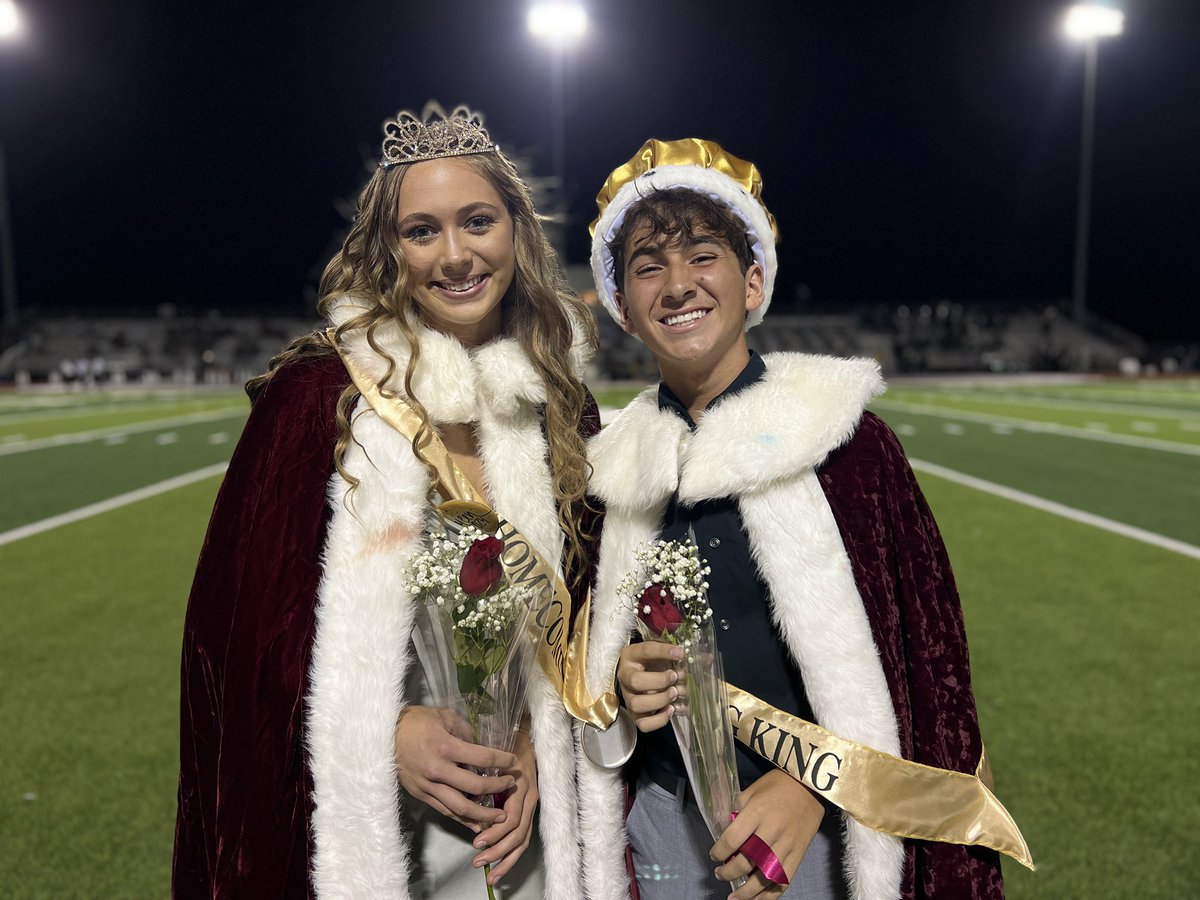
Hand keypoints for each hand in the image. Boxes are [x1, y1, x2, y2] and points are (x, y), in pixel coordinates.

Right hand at [394, 705, 516, 830]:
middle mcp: (438, 770)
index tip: (513, 761)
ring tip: (500, 816)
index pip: (482, 757)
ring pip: (460, 807)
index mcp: (446, 747)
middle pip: (475, 786)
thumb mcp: (444, 717)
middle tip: (511, 785)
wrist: (384, 735)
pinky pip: (445, 811)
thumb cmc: (417, 722)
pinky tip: (476, 823)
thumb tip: (483, 747)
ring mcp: (428, 786)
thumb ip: (466, 732)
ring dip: (483, 813)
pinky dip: (462, 819)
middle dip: (498, 787)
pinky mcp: (420, 795)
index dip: (502, 760)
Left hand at [472, 729, 538, 885]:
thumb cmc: (506, 747)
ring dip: (505, 859)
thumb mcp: (496, 756)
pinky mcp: (529, 813)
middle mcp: (529, 798)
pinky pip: (523, 839)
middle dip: (497, 850)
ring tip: (489, 874)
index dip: (494, 832)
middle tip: (478, 860)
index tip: (476, 841)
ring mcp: (531, 806)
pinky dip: (511, 856)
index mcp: (521, 786)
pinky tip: (499, 869)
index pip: (511, 817)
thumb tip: (467, 796)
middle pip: (517, 833)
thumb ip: (484, 774)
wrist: (528, 739)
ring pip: (522, 840)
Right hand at [616, 641, 683, 731]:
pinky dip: (659, 720)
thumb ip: (680, 655)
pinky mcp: (634, 715)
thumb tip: (707, 659)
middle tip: (674, 678)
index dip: (663, 651)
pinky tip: (671, 710)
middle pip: (636, 681)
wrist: (636, 677)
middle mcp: (626, 676)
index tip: (681, 653)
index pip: (645, 650)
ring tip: (674, 694)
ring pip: (637, 704)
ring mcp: (628, 697)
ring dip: (660, 701)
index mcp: (632, 655)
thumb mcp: (661, 654)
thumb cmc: (652, 663)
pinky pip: (643, 723)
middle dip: (659, 681)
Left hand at [710, 770, 824, 898]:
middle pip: (747, 862)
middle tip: (720, 873)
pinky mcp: (799, 855)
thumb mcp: (751, 791)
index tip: (714, 855)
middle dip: (729, 873)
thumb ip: (736, 810)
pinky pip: (784, 881)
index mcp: (756, 813)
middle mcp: (772, 831)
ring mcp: (787, 845)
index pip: (732, 839)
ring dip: (747, 892)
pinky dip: (770, 895)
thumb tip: (723, 830)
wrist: (809, 786)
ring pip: (765, 877)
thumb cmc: (777, 785)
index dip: (719, 851)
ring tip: (734, 897)